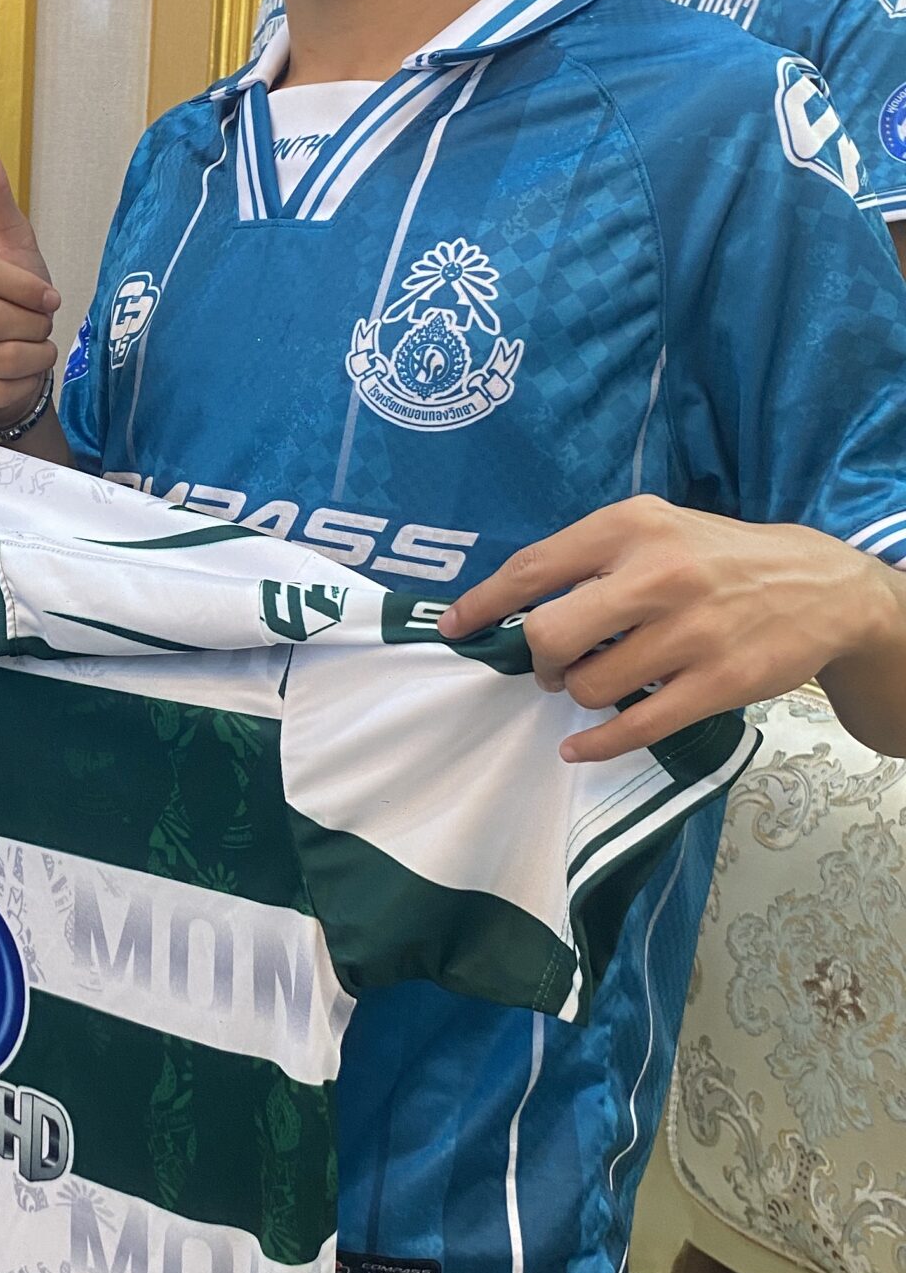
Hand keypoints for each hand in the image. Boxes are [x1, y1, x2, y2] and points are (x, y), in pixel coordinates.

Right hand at [0, 137, 59, 428]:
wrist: (12, 363)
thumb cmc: (12, 300)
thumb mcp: (11, 245)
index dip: (25, 288)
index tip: (48, 298)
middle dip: (31, 326)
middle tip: (39, 327)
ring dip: (31, 356)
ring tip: (32, 349)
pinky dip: (18, 386)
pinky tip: (17, 377)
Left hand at [437, 495, 898, 762]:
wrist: (820, 586)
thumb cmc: (716, 558)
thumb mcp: (655, 529)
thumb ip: (591, 558)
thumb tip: (515, 607)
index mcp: (631, 526)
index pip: (533, 568)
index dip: (483, 603)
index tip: (452, 626)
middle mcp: (657, 574)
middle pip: (553, 634)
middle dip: (539, 658)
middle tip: (551, 663)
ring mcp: (690, 632)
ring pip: (590, 685)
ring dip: (579, 693)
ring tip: (597, 681)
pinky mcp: (717, 683)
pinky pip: (634, 727)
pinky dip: (595, 744)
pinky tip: (579, 745)